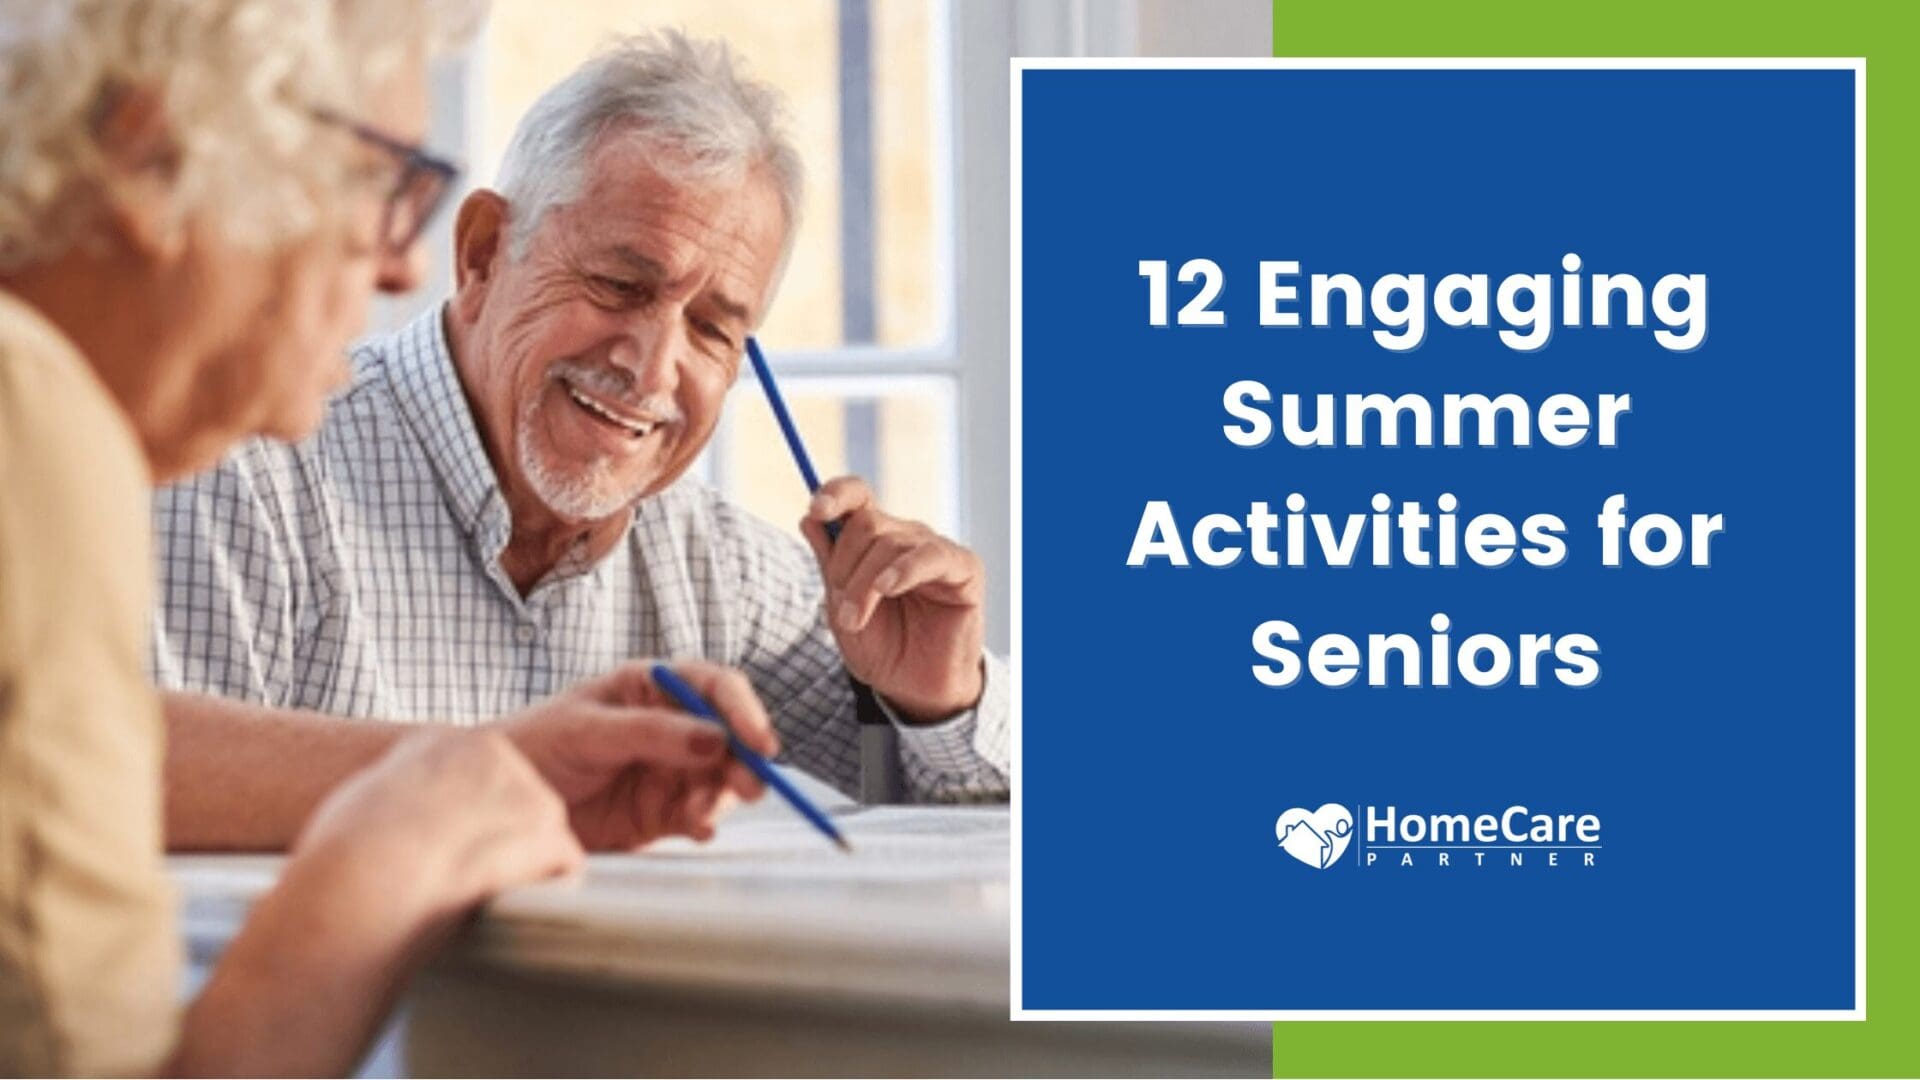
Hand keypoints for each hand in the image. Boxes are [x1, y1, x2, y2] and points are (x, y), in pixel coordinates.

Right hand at [289, 729, 581, 934]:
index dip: (463, 821)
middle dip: (499, 841)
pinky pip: (564, 866)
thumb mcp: (363, 802)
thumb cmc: (346, 857)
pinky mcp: (547, 834)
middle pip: (516, 801)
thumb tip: (413, 820)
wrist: (363, 881)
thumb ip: (403, 796)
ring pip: (540, 835)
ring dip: (522, 866)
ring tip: (478, 896)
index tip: (442, 853)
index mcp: (443, 740)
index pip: (477, 775)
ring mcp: (526, 790)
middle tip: (463, 880)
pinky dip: (546, 891)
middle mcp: (492, 752)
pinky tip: (511, 908)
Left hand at [496, 660, 778, 849]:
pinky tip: (696, 829)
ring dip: (723, 795)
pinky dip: (705, 822)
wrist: (494, 803)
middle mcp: (671, 726)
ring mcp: (669, 771)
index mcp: (652, 688)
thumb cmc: (532, 746)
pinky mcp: (661, 813)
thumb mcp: (585, 730)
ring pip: (721, 779)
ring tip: (700, 814)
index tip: (759, 742)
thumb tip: (714, 737)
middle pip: (729, 737)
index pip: (714, 688)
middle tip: (749, 786)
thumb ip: (648, 732)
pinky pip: (699, 814)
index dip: (744, 711)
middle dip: (745, 760)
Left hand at [801, 476, 986, 721]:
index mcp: (874, 540)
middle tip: (840, 612)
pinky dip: (903, 570)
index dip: (835, 494)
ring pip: (891, 542)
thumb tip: (808, 518)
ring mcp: (934, 550)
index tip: (816, 510)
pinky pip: (930, 556)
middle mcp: (905, 537)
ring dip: (864, 584)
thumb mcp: (841, 607)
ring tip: (854, 621)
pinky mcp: (963, 569)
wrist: (913, 688)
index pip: (857, 495)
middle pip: (867, 522)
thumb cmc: (881, 648)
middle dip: (843, 566)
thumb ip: (828, 563)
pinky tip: (888, 589)